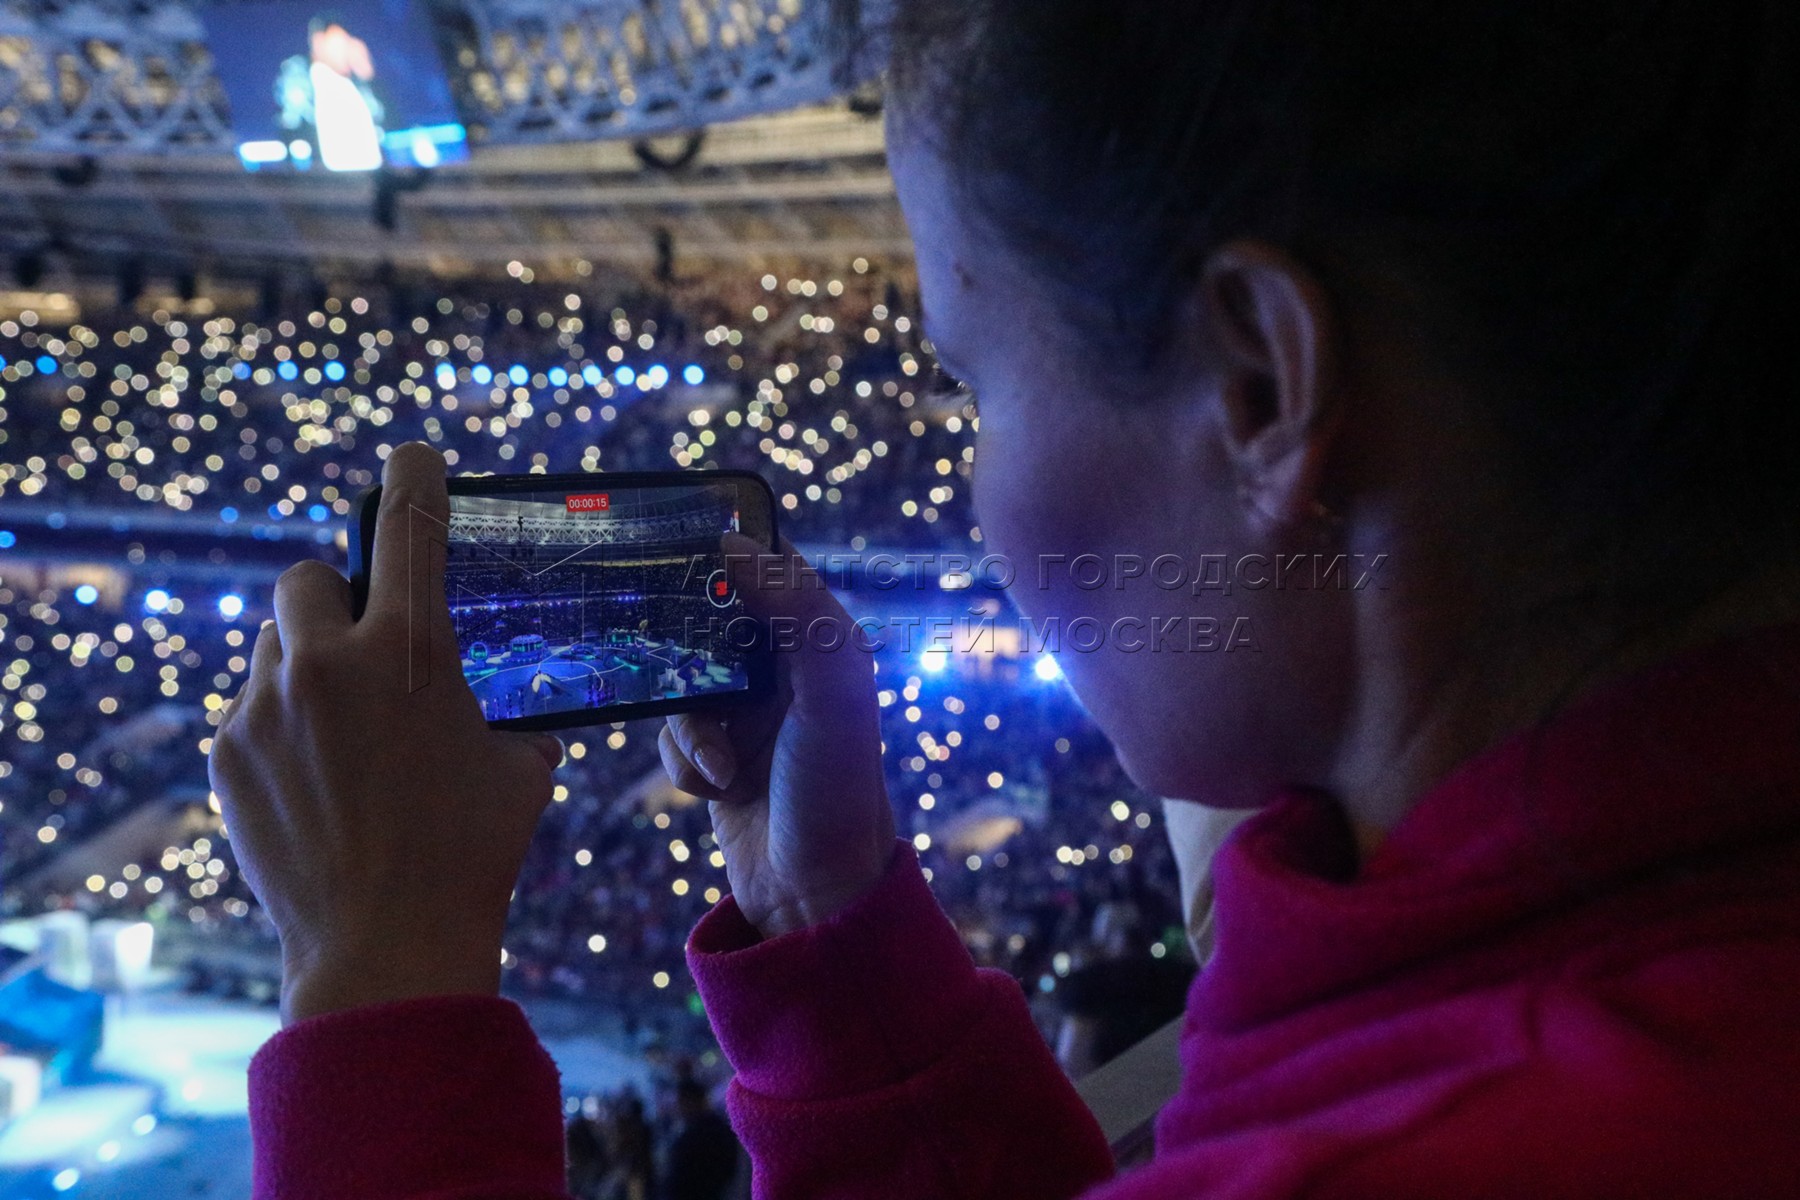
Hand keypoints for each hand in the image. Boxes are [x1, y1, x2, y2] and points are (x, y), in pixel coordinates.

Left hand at [207, 443, 562, 1023]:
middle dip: (336, 600)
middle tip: (367, 651)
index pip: (408, 527)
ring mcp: (264, 707)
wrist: (386, 945)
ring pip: (277, 649)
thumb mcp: (517, 766)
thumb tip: (503, 713)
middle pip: (308, 577)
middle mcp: (326, 662)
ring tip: (346, 743)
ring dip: (309, 670)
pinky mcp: (228, 754)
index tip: (412, 459)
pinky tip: (319, 787)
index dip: (413, 479)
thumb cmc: (471, 853)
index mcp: (410, 650)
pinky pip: (254, 710)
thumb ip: (498, 713)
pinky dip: (284, 728)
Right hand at [660, 535, 895, 938]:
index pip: (770, 567)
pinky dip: (687, 763)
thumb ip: (793, 610)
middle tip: (668, 654)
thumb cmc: (836, 789)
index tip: (680, 541)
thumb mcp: (829, 689)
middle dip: (687, 646)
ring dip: (692, 727)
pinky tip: (718, 790)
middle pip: (711, 621)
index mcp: (822, 641)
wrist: (817, 894)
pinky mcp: (718, 756)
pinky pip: (673, 735)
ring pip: (682, 684)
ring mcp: (749, 714)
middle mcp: (785, 670)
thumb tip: (733, 544)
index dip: (729, 549)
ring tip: (722, 765)